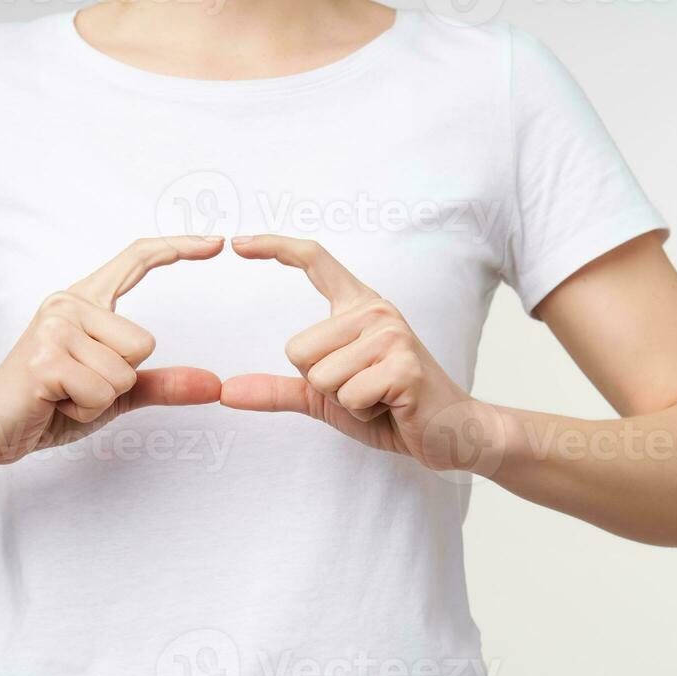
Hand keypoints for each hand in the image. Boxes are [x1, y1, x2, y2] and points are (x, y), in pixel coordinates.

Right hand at [0, 236, 223, 464]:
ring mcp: (55, 327)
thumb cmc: (49, 405)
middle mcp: (68, 304)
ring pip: (124, 372)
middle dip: (120, 381)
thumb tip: (215, 385)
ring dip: (100, 399)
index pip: (135, 260)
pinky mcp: (46, 358)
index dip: (177, 247)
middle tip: (78, 386)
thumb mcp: (113, 395)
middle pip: (143, 344)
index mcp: (83, 303)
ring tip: (64, 394)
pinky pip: (102, 392)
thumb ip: (162, 385)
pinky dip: (85, 409)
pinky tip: (54, 402)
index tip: (215, 241)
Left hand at [220, 235, 503, 473]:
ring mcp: (391, 335)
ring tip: (378, 398)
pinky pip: (347, 396)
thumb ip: (279, 390)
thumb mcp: (326, 398)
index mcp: (359, 308)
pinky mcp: (403, 366)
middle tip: (363, 390)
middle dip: (321, 385)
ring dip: (344, 401)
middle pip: (298, 350)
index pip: (315, 260)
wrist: (451, 432)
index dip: (275, 247)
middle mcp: (375, 311)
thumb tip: (225, 392)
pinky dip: (362, 412)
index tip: (237, 243)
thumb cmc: (389, 410)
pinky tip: (391, 407)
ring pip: (320, 376)